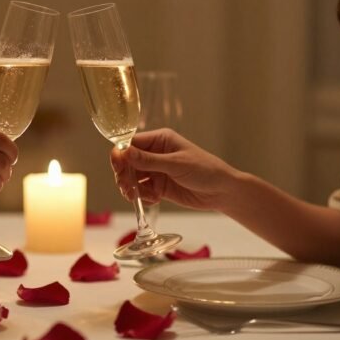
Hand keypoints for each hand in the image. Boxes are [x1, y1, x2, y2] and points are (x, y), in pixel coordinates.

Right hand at [110, 128, 239, 211]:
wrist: (222, 191)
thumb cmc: (205, 170)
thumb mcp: (176, 164)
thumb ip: (149, 160)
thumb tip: (123, 152)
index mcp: (159, 140)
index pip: (130, 143)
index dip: (121, 155)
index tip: (117, 168)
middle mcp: (155, 153)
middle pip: (127, 162)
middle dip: (124, 175)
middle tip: (126, 188)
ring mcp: (156, 171)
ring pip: (132, 178)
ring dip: (131, 188)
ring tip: (136, 197)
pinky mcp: (159, 186)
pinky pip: (141, 191)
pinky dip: (142, 197)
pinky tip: (154, 200)